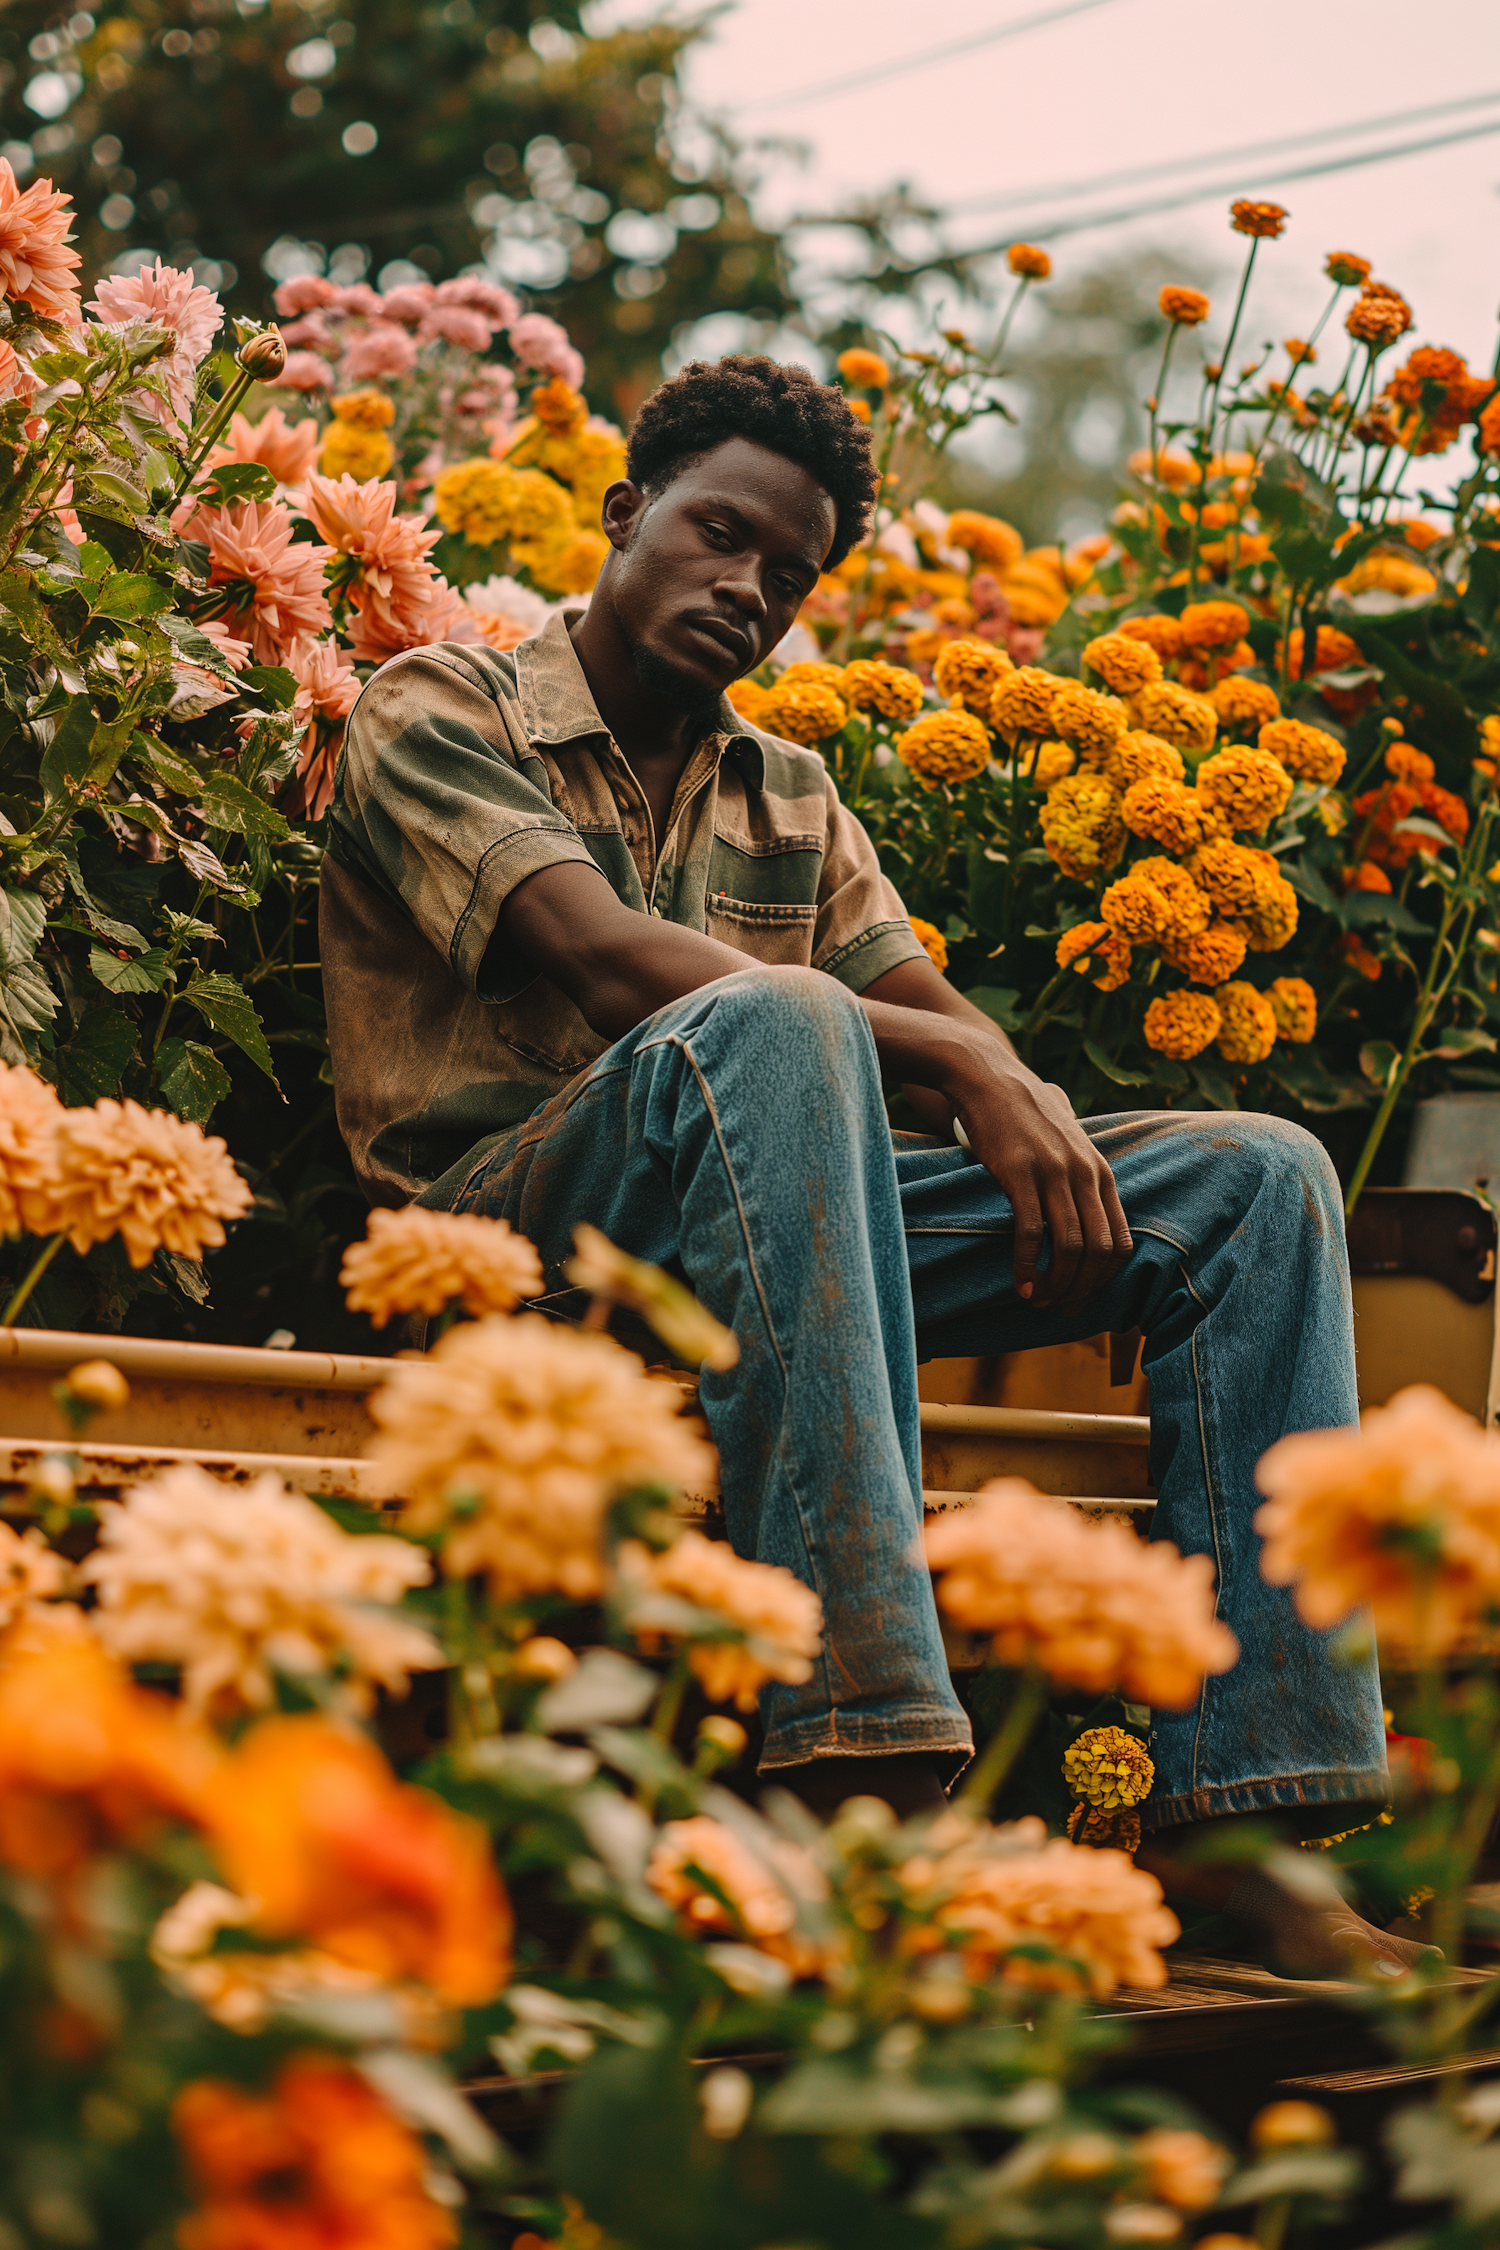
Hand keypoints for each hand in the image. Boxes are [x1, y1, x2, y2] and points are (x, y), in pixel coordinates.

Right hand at [947, 1047, 1131, 1309]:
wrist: (987, 1077)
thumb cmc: (1023, 1113)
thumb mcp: (1067, 1140)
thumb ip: (1082, 1171)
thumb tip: (1086, 1206)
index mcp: (1101, 1172)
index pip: (1121, 1242)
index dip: (1104, 1280)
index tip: (1080, 1297)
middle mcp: (1084, 1174)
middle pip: (1098, 1251)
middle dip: (1081, 1289)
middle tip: (1059, 1306)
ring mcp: (1054, 1173)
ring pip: (1069, 1247)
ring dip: (1055, 1284)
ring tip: (1038, 1299)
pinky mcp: (1020, 1174)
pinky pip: (1030, 1233)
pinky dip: (1026, 1267)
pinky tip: (1019, 1283)